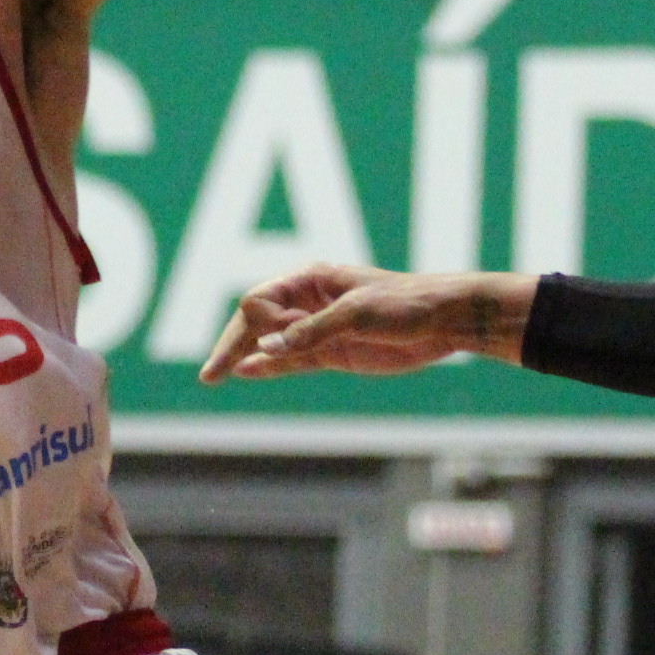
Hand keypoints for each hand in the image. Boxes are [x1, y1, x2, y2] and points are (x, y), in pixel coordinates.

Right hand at [198, 264, 527, 381]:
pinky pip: (292, 361)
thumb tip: (266, 346)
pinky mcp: (334, 353)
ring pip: (272, 344)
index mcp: (313, 279)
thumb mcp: (357, 314)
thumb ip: (311, 331)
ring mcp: (320, 330)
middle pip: (258, 323)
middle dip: (232, 343)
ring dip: (245, 357)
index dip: (255, 323)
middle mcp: (310, 303)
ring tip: (216, 375)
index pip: (262, 299)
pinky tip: (246, 373)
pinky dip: (269, 367)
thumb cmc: (405, 304)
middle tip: (209, 373)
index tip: (266, 343)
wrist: (445, 322)